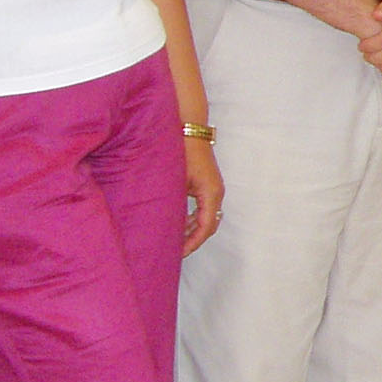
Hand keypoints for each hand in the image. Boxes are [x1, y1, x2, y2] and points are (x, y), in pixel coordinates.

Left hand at [180, 139, 223, 254]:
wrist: (188, 128)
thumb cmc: (181, 150)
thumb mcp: (175, 180)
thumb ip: (174, 204)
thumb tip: (166, 227)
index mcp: (211, 193)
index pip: (206, 227)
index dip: (193, 243)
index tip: (179, 254)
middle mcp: (215, 193)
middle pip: (209, 225)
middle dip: (193, 240)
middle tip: (175, 252)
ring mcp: (213, 188)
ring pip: (207, 217)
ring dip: (192, 230)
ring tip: (175, 241)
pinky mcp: (207, 184)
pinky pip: (203, 208)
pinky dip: (192, 219)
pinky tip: (179, 223)